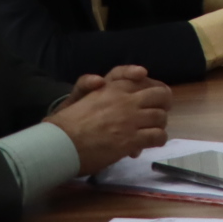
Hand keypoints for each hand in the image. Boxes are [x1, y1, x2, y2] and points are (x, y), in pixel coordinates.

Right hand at [48, 66, 171, 175]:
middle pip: (159, 95)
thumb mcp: (79, 97)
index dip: (151, 83)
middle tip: (161, 109)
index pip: (139, 77)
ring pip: (160, 116)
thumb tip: (99, 82)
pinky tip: (152, 142)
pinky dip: (157, 139)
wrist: (58, 143)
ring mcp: (130, 119)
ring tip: (155, 129)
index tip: (156, 89)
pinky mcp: (132, 139)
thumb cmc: (65, 123)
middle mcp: (125, 100)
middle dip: (164, 101)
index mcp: (111, 87)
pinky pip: (156, 136)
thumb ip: (92, 89)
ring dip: (160, 123)